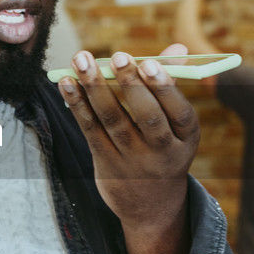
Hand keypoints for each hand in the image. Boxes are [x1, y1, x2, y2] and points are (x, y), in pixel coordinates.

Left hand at [57, 45, 198, 229]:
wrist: (150, 205)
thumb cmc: (164, 148)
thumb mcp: (177, 125)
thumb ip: (170, 85)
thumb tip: (176, 48)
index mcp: (186, 138)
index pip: (180, 112)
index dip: (165, 88)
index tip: (148, 63)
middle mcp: (162, 152)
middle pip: (146, 117)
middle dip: (130, 84)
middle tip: (117, 56)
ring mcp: (132, 160)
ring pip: (113, 121)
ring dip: (95, 87)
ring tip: (82, 59)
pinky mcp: (105, 163)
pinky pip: (90, 130)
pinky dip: (77, 104)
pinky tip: (67, 82)